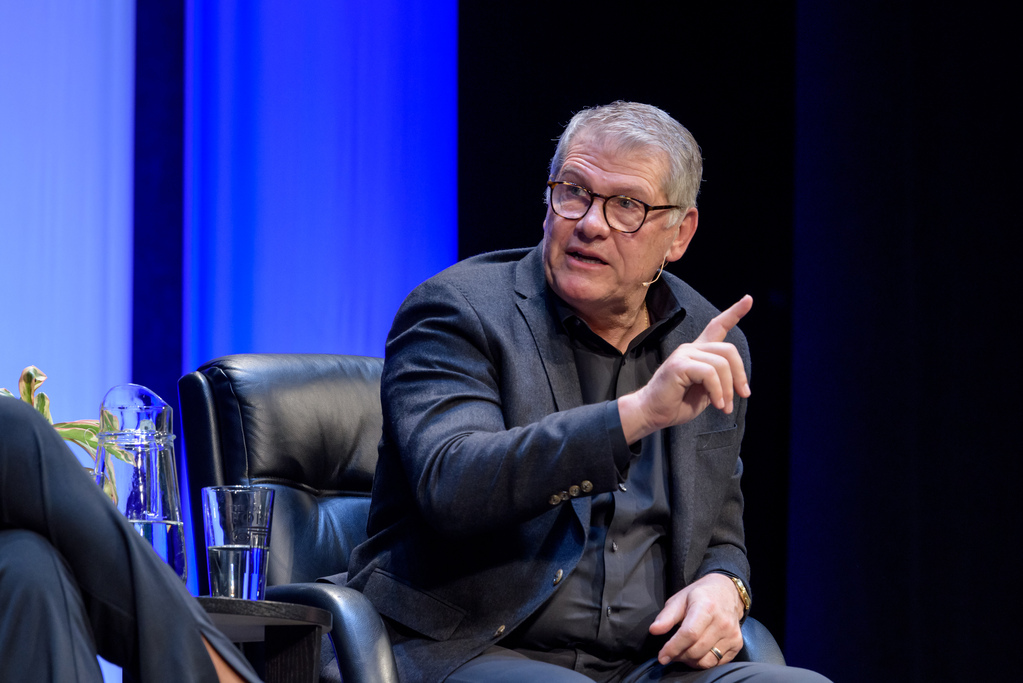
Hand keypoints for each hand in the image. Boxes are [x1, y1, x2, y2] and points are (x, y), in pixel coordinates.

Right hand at [619, 295, 751, 442]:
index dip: (734, 313)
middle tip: (742, 395)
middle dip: (740, 374)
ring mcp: (683, 354)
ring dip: (727, 389)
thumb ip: (719, 380)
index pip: (717, 326)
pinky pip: (710, 373)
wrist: (651, 413)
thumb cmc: (676, 403)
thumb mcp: (705, 391)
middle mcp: (691, 348)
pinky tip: (717, 404)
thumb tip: (737, 384)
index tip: (748, 299)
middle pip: (728, 350)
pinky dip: (718, 391)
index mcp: (698, 352)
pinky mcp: (679, 365)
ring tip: (724, 407)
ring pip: (721, 364)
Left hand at [648, 573, 744, 668]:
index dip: (673, 648)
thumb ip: (666, 616)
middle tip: (671, 653)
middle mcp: (722, 622)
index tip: (662, 656)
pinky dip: (704, 662)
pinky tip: (697, 652)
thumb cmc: (700, 595)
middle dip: (679, 656)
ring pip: (707, 660)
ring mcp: (732, 634)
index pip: (689, 634)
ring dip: (691, 661)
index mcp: (706, 607)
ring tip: (683, 652)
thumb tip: (654, 630)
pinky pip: (717, 662)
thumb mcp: (679, 599)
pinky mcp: (737, 643)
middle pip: (696, 650)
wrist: (727, 591)